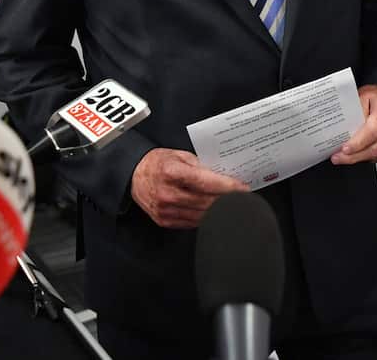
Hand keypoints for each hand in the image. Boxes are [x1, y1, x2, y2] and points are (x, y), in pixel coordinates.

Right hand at [130, 148, 248, 228]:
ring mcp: (166, 210)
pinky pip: (192, 222)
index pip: (206, 182)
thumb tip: (223, 176)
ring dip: (219, 210)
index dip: (228, 186)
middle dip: (228, 199)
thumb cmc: (157, 162)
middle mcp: (168, 193)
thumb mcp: (179, 155)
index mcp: (171, 172)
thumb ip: (200, 165)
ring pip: (202, 215)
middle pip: (207, 201)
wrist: (133, 176)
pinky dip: (205, 217)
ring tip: (231, 204)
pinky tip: (214, 210)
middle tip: (242, 196)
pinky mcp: (165, 221)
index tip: (243, 188)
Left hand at [332, 84, 376, 164]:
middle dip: (353, 156)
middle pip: (375, 148)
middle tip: (338, 157)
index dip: (358, 143)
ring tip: (343, 158)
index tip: (344, 149)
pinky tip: (357, 156)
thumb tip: (343, 130)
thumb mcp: (362, 97)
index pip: (373, 131)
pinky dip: (368, 158)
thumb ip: (354, 112)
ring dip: (359, 158)